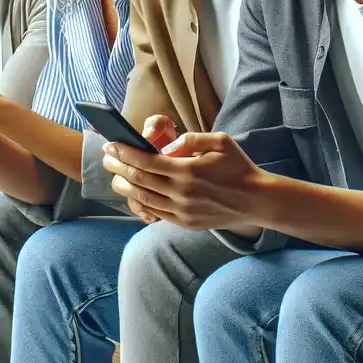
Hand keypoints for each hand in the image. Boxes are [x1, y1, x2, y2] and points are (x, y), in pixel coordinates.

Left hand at [102, 130, 267, 230]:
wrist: (256, 200)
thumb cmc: (239, 168)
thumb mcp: (221, 142)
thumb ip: (192, 139)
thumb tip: (168, 147)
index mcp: (188, 170)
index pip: (146, 161)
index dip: (125, 152)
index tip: (112, 145)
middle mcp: (181, 193)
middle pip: (139, 179)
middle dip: (119, 167)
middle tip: (106, 158)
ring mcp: (182, 210)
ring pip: (144, 198)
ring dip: (125, 187)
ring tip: (115, 177)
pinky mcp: (185, 222)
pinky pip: (156, 213)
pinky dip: (141, 203)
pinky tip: (135, 195)